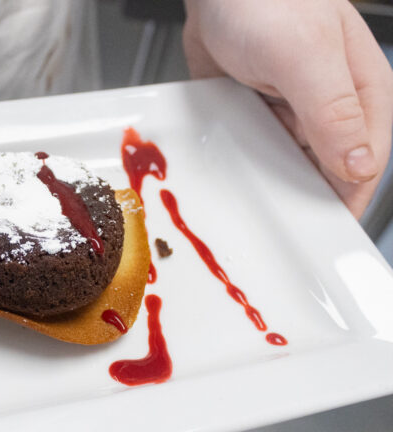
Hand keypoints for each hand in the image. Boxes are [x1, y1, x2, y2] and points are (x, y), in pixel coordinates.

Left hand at [183, 0, 392, 217]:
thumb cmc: (267, 0)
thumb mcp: (305, 55)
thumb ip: (332, 110)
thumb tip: (357, 164)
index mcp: (363, 95)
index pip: (363, 168)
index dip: (344, 206)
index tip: (322, 241)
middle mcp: (331, 109)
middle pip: (325, 174)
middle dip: (304, 202)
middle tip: (279, 235)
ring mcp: (292, 113)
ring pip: (289, 168)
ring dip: (273, 187)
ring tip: (253, 211)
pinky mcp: (259, 113)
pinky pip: (257, 152)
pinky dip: (247, 166)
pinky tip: (234, 179)